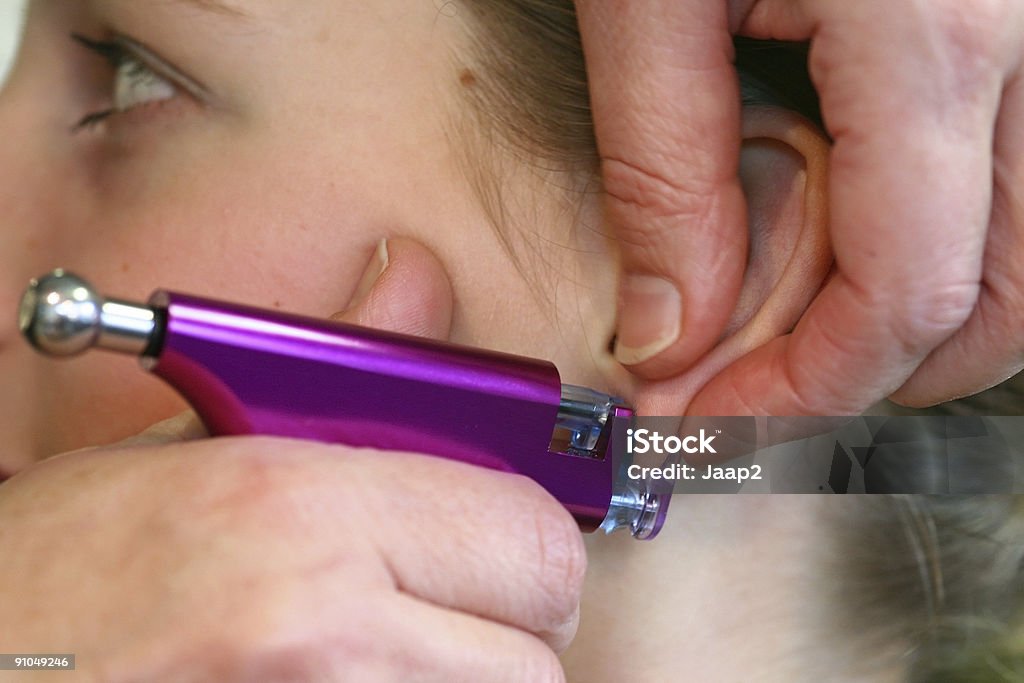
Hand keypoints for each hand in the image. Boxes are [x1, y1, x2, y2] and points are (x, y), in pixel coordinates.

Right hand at [0, 239, 582, 681]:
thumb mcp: (190, 447)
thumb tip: (417, 281)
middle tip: (447, 609)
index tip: (499, 550)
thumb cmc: (61, 577)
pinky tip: (352, 679)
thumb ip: (334, 371)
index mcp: (304, 514)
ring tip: (385, 650)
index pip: (535, 540)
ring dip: (464, 675)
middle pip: (538, 644)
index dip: (528, 547)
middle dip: (509, 624)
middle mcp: (327, 630)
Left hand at [576, 1, 1023, 413]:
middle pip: (1007, 294)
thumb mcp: (645, 2)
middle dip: (886, 373)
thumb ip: (662, 168)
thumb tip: (667, 333)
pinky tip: (846, 229)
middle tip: (768, 395)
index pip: (907, 294)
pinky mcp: (1009, 17)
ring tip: (804, 325)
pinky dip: (939, 231)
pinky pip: (1004, 166)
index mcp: (932, 38)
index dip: (809, 389)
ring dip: (925, 309)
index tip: (718, 420)